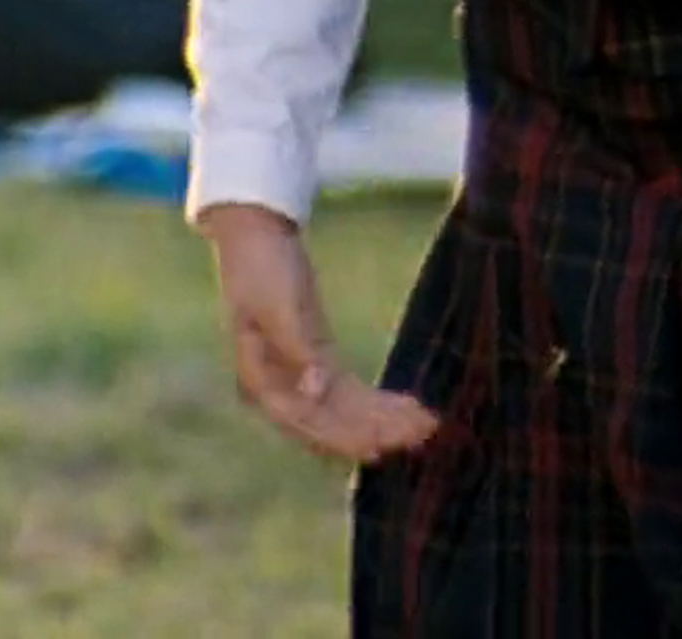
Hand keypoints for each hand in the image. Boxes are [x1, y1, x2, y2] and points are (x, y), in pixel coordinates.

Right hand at [198, 205, 439, 465]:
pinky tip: (408, 406)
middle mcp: (278, 388)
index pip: (307, 422)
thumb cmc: (262, 268)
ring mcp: (298, 375)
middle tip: (423, 433)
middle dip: (376, 431)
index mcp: (260, 381)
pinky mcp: (316, 357)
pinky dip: (377, 401)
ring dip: (383, 419)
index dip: (345, 438)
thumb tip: (315, 392)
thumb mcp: (280, 307)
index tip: (382, 446)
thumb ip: (297, 349)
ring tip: (427, 424)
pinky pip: (349, 390)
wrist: (255, 234)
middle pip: (331, 422)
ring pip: (344, 411)